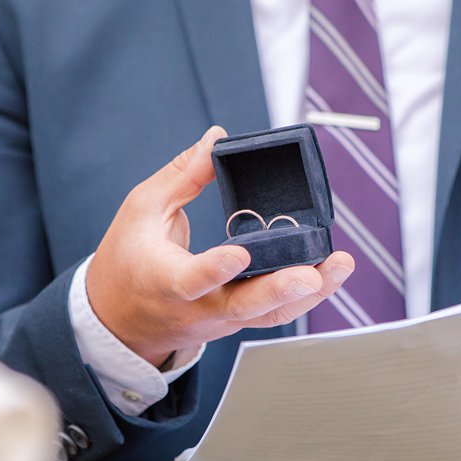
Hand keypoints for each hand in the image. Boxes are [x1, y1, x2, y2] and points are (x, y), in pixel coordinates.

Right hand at [86, 126, 354, 366]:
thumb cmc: (128, 260)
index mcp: (166, 280)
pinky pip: (274, 313)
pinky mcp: (238, 320)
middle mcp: (198, 307)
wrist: (120, 320)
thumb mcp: (142, 209)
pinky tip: (330, 273)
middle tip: (311, 274)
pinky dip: (306, 296)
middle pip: (244, 306)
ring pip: (269, 314)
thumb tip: (216, 139)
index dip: (217, 268)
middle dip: (281, 290)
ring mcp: (222, 319)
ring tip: (340, 266)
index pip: (193, 280)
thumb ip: (183, 175)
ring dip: (309, 294)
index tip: (239, 253)